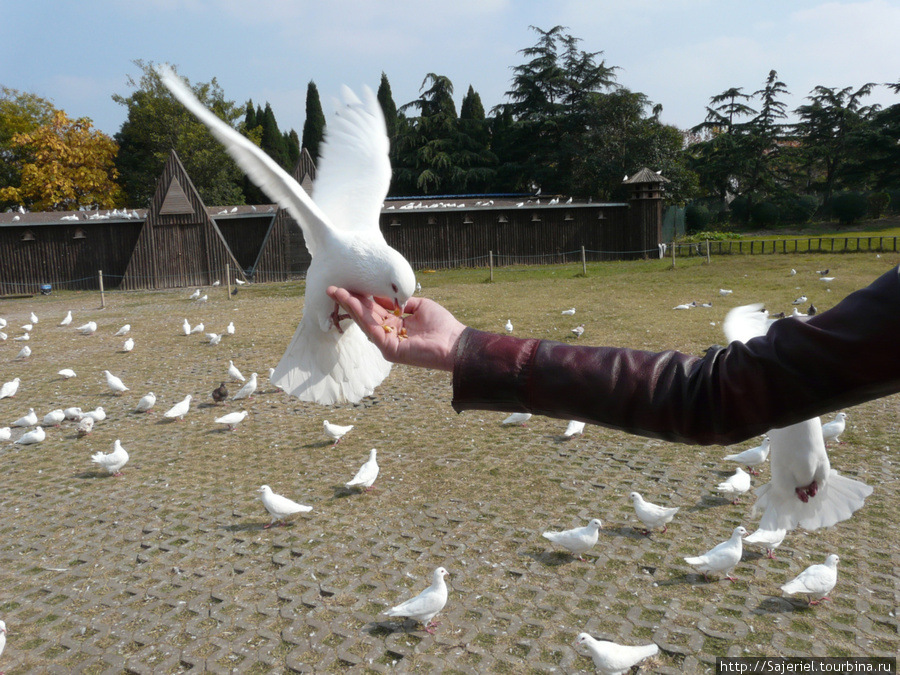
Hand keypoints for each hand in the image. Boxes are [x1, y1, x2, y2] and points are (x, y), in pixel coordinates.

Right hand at [327, 286, 465, 370]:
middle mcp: (390, 334)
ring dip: (351, 306)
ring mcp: (388, 343)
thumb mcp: (418, 306)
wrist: (455, 342)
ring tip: (337, 292)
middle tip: (333, 288)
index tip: (350, 285)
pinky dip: (361, 315)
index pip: (375, 310)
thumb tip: (384, 294)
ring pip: (365, 322)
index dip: (363, 297)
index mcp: (397, 324)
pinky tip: (352, 302)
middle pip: (366, 315)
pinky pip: (372, 329)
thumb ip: (401, 301)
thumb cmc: (441, 325)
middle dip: (350, 301)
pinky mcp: (390, 349)